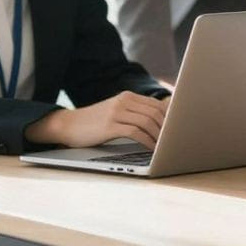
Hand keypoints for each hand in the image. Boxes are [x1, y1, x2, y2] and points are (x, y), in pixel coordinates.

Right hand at [26, 92, 170, 149]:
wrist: (68, 125)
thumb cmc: (94, 123)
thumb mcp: (116, 112)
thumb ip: (134, 113)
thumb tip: (159, 122)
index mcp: (127, 96)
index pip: (156, 104)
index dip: (169, 117)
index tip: (178, 129)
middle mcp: (124, 101)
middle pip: (155, 112)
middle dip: (168, 127)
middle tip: (175, 139)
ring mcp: (116, 112)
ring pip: (147, 121)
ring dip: (159, 135)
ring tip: (166, 146)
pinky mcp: (110, 125)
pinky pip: (135, 132)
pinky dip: (147, 141)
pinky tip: (152, 148)